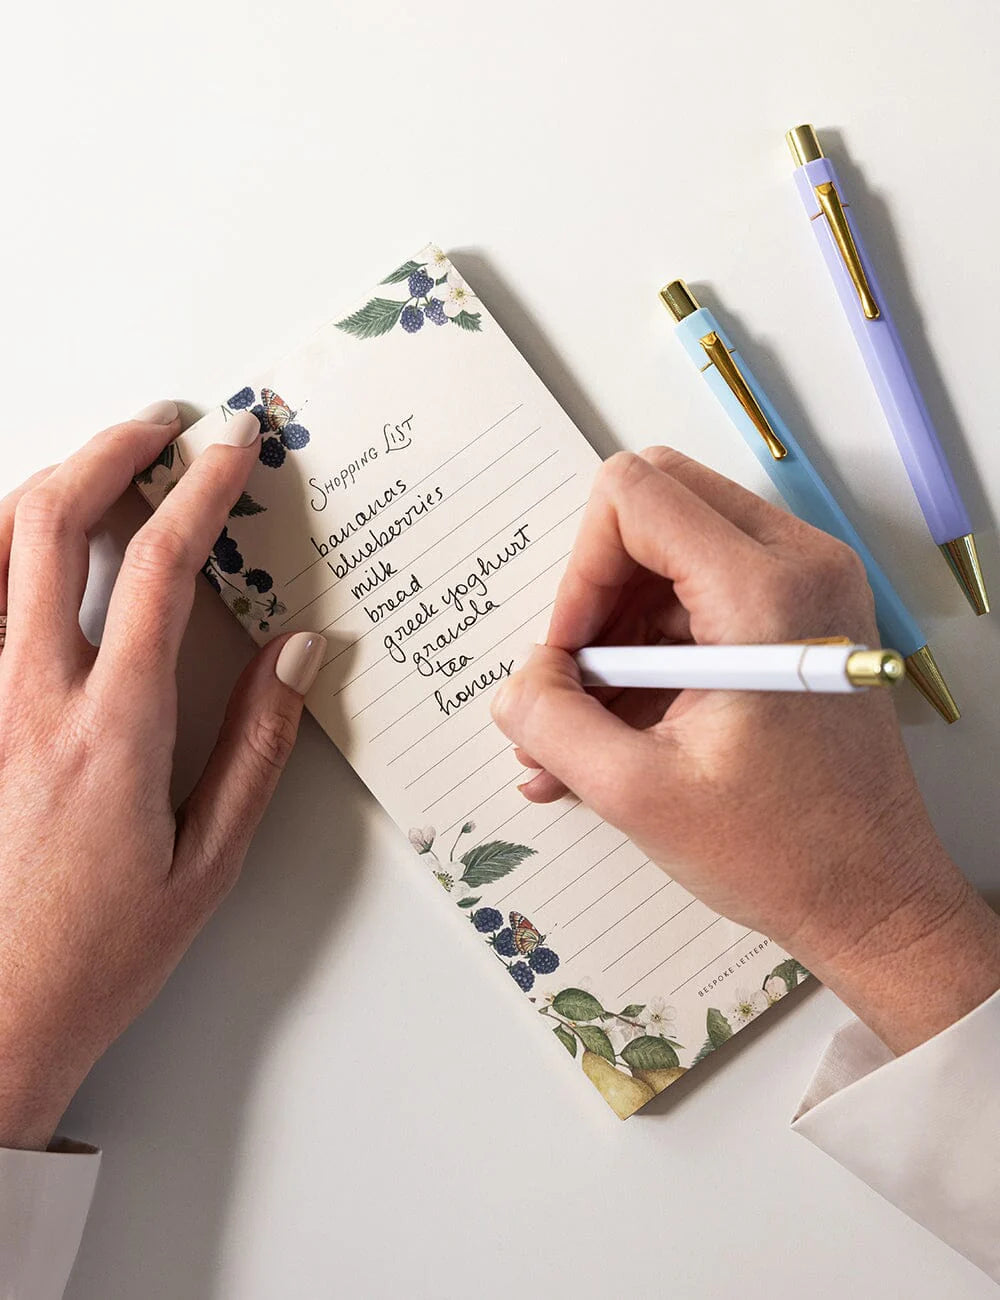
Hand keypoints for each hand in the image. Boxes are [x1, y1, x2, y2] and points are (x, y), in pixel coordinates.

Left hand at [0, 402, 326, 1149]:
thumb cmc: (95, 955)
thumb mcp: (207, 865)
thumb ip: (255, 748)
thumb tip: (295, 655)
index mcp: (110, 732)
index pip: (160, 568)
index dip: (201, 487)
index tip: (231, 445)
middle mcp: (24, 699)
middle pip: (52, 520)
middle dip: (112, 448)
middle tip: (161, 424)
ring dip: (45, 482)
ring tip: (97, 464)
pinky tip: (23, 543)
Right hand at [491, 449, 999, 1052]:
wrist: (874, 900)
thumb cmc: (784, 853)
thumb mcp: (637, 794)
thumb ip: (551, 722)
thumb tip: (516, 684)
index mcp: (765, 590)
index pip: (633, 496)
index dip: (578, 575)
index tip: (569, 657)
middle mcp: (799, 564)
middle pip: (655, 503)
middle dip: (596, 588)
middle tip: (576, 675)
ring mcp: (806, 587)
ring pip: (671, 551)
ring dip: (615, 631)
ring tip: (580, 729)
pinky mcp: (799, 619)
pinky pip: (698, 595)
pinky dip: (648, 652)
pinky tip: (614, 732)